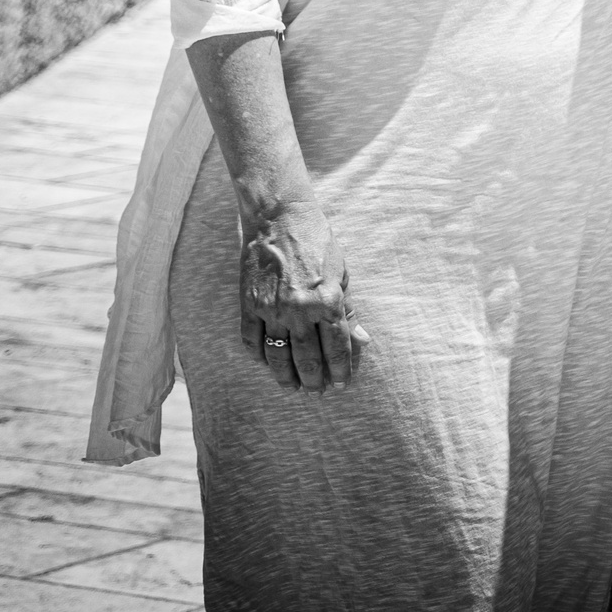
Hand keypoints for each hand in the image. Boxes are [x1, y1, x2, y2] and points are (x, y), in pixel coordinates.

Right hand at [239, 197, 369, 390]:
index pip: (337, 348)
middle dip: (314, 380)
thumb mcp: (342, 274)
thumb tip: (362, 340)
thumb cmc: (318, 243)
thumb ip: (349, 310)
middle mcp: (299, 309)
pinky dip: (260, 357)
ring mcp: (271, 309)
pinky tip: (268, 365)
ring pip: (278, 357)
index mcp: (328, 301)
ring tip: (293, 387)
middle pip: (307, 359)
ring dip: (286, 377)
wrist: (280, 219)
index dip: (340, 370)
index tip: (341, 384)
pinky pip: (253, 341)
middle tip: (317, 392)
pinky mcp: (249, 305)